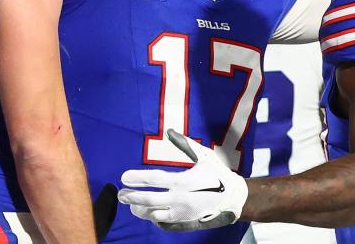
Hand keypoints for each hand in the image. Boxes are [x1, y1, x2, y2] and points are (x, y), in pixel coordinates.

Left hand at [117, 129, 247, 230]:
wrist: (234, 197)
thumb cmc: (217, 173)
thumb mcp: (203, 156)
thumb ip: (185, 144)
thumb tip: (170, 131)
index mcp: (184, 180)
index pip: (154, 179)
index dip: (137, 178)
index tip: (123, 177)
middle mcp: (181, 198)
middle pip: (149, 199)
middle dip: (132, 196)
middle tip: (121, 194)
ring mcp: (182, 212)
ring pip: (154, 214)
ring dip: (139, 209)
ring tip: (131, 204)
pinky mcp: (185, 221)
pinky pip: (163, 222)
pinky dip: (152, 217)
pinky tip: (147, 212)